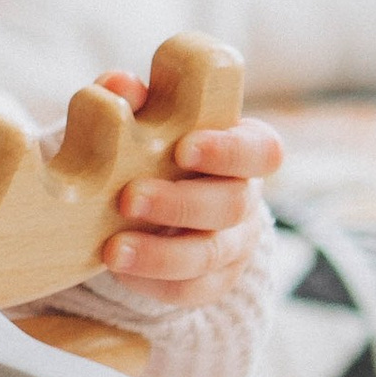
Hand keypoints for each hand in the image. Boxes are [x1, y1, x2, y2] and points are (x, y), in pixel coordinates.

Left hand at [90, 73, 282, 308]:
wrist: (145, 207)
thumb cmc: (152, 150)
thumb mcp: (145, 122)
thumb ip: (137, 101)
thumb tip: (120, 85)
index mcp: (241, 150)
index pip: (262, 150)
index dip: (229, 151)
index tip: (183, 148)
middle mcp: (245, 198)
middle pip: (232, 205)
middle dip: (179, 203)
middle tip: (128, 197)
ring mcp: (233, 245)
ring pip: (211, 256)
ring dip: (160, 254)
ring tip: (113, 249)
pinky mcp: (211, 282)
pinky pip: (190, 291)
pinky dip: (154, 282)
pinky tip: (119, 270)